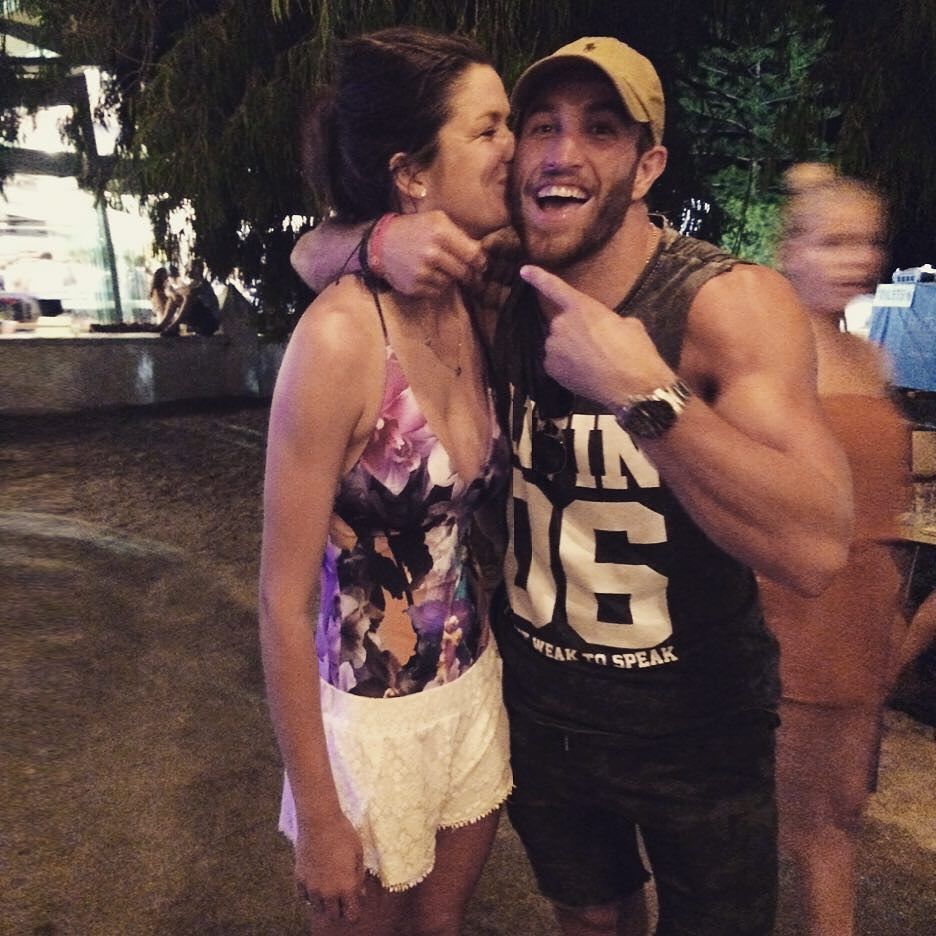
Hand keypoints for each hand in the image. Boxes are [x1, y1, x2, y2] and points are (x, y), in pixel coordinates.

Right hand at [295, 812, 365, 923]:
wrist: (319, 821)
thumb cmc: (343, 834)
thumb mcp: (358, 854)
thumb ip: (359, 876)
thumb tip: (360, 893)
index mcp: (346, 887)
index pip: (350, 914)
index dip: (354, 910)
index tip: (354, 902)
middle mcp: (327, 892)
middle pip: (333, 915)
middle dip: (340, 909)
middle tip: (342, 897)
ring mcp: (311, 887)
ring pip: (318, 908)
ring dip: (324, 903)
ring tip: (329, 889)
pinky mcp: (299, 879)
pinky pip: (304, 897)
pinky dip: (311, 894)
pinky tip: (316, 883)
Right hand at [380, 211, 486, 296]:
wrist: (381, 244)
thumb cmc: (414, 229)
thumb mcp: (437, 220)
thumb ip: (460, 234)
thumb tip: (481, 253)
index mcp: (440, 232)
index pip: (473, 255)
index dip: (481, 262)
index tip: (481, 264)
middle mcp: (432, 253)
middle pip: (465, 272)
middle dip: (469, 273)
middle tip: (467, 271)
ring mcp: (422, 272)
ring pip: (451, 283)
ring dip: (450, 278)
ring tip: (439, 268)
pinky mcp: (415, 287)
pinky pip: (437, 292)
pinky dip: (437, 286)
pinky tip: (428, 275)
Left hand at [520, 264, 675, 405]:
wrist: (632, 385)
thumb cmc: (635, 352)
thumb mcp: (629, 326)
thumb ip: (611, 321)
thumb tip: (613, 328)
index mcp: (581, 306)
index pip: (554, 287)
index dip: (538, 277)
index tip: (524, 271)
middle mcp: (561, 324)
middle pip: (562, 325)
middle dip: (575, 333)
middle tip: (598, 347)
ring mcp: (553, 347)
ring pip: (558, 346)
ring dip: (570, 351)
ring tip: (593, 363)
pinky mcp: (550, 368)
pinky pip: (555, 364)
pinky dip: (566, 368)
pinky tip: (584, 374)